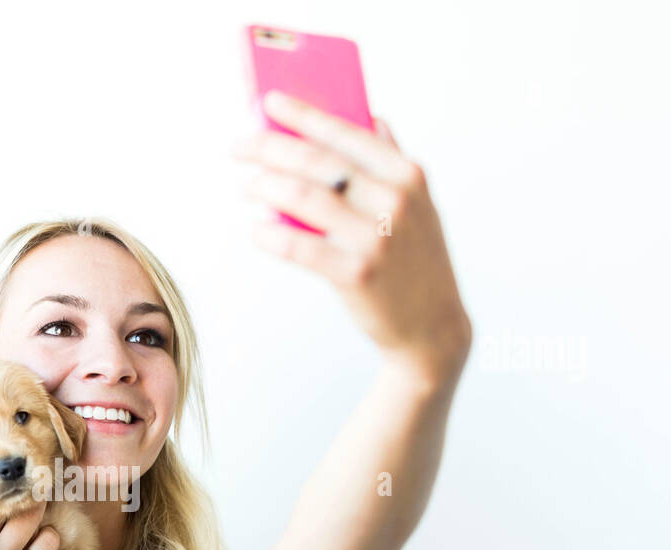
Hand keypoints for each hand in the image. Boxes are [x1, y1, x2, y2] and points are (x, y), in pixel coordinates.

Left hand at [232, 91, 471, 386]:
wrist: (431, 325)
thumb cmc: (415, 260)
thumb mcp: (418, 204)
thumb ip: (392, 160)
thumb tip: (372, 116)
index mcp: (407, 174)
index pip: (345, 133)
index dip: (303, 114)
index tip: (268, 102)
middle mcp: (394, 200)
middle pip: (316, 162)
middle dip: (268, 147)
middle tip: (238, 147)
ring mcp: (375, 237)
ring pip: (303, 198)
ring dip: (264, 187)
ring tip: (245, 186)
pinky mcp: (356, 274)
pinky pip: (299, 247)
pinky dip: (270, 235)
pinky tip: (254, 229)